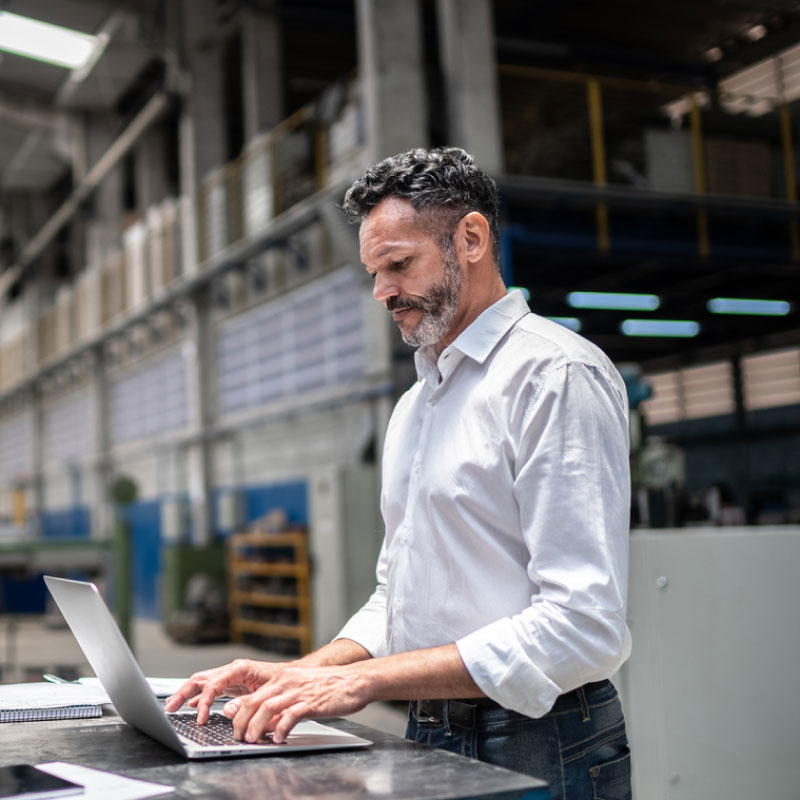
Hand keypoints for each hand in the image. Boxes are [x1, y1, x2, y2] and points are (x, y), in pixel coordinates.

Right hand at [165, 659, 286, 723]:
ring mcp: (230, 676)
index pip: (213, 684)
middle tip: (170, 707)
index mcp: (239, 668)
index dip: (204, 702)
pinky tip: (191, 705)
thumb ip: (246, 701)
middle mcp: (232, 670)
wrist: (293, 677)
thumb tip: (227, 711)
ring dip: (186, 694)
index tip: (200, 718)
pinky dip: (199, 697)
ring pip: (202, 683)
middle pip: (201, 679)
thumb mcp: (267, 692)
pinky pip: (210, 689)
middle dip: (183, 692)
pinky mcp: (232, 684)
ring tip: (172, 706)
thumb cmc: (283, 681)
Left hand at [223, 664, 370, 742]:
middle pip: (255, 702)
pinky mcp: (312, 701)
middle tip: (240, 737)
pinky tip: (279, 738)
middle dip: (242, 722)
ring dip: (256, 726)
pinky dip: (280, 728)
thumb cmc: (330, 686)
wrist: (355, 680)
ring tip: (253, 740)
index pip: (253, 696)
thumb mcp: (301, 690)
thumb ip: (283, 703)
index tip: (235, 728)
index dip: (240, 713)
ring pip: (267, 708)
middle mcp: (288, 681)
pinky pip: (290, 715)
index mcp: (283, 678)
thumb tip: (266, 723)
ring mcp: (299, 691)